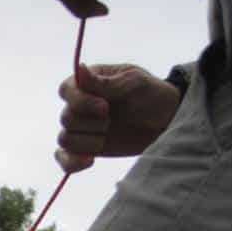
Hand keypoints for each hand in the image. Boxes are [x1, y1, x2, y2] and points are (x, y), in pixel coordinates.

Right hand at [56, 61, 180, 172]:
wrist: (166, 121)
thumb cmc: (151, 94)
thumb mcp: (133, 82)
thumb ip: (105, 82)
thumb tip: (79, 68)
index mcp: (89, 83)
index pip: (66, 90)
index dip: (80, 101)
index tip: (105, 107)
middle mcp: (81, 105)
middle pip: (66, 117)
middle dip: (90, 123)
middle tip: (111, 121)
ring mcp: (83, 128)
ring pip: (65, 139)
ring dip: (87, 142)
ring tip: (106, 138)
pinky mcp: (86, 149)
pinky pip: (65, 158)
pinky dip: (71, 162)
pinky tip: (89, 161)